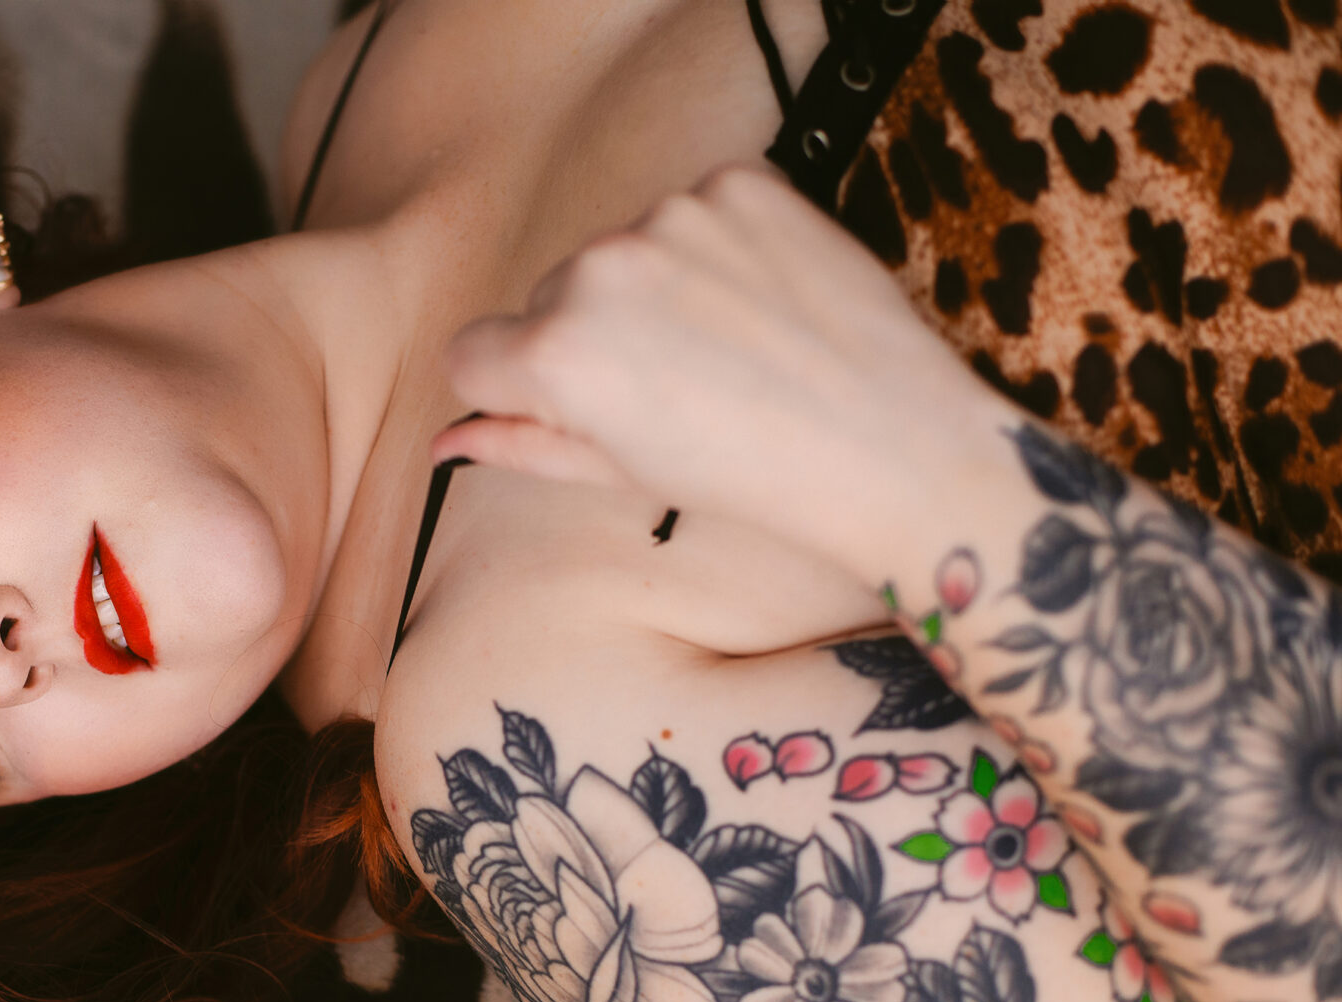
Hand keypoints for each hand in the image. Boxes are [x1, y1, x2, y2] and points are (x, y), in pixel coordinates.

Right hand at [434, 165, 1003, 566]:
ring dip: (656, 290)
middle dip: (590, 336)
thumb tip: (447, 441)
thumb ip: (521, 446)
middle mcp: (601, 271)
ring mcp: (673, 218)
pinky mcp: (739, 184)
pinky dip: (717, 249)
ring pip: (622, 252)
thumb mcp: (622, 474)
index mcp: (558, 356)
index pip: (472, 351)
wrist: (894, 445)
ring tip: (727, 349)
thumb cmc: (756, 476)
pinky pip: (693, 211)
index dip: (514, 389)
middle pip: (549, 295)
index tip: (572, 407)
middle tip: (674, 390)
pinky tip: (760, 304)